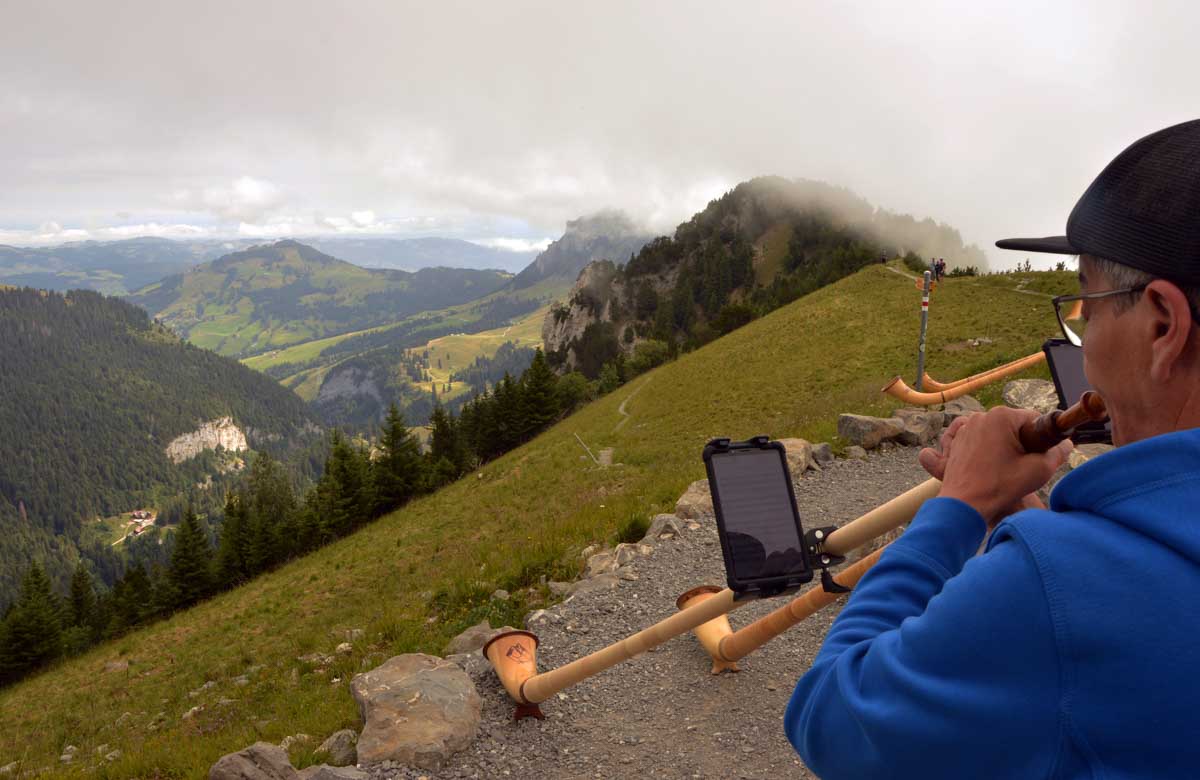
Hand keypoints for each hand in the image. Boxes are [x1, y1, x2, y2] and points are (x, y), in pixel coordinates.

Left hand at [918, 408, 1072, 527]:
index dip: (1041, 437)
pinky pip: (978, 440)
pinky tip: (989, 466)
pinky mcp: (956, 441)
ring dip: (1004, 446)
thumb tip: (1067, 443)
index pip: (1033, 419)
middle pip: (1013, 425)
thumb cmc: (1001, 486)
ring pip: (996, 433)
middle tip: (1023, 465)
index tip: (1040, 454)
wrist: (964, 504)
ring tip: (1005, 468)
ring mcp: (965, 428)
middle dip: (1022, 442)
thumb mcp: (1039, 470)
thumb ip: (1058, 453)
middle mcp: (981, 416)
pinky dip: (986, 450)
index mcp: (1001, 416)